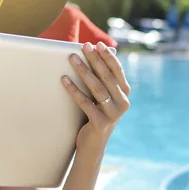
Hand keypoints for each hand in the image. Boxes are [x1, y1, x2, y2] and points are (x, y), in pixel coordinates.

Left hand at [61, 42, 130, 161]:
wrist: (93, 146)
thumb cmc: (94, 116)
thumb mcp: (102, 98)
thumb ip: (101, 81)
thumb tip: (90, 56)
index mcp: (124, 94)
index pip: (117, 71)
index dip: (108, 56)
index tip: (97, 43)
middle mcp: (123, 103)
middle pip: (107, 77)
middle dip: (95, 59)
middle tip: (84, 46)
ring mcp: (113, 114)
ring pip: (97, 88)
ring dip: (83, 70)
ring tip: (72, 58)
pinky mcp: (101, 123)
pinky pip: (85, 103)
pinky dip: (74, 90)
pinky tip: (64, 80)